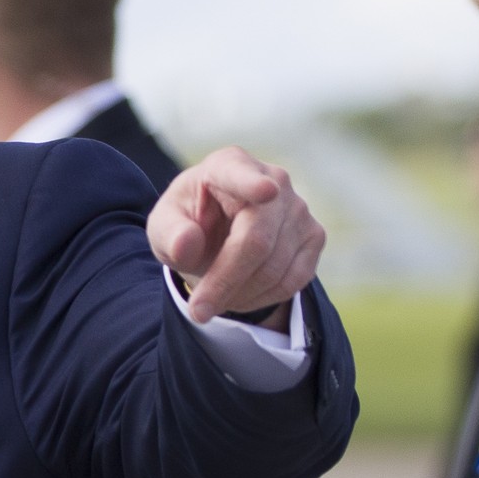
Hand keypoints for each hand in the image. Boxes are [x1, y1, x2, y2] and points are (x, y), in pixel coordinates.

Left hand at [146, 146, 323, 328]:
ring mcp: (299, 208)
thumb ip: (169, 233)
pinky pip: (294, 280)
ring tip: (212, 299)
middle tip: (197, 312)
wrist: (216, 232)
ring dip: (239, 294)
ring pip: (275, 267)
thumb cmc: (187, 223)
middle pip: (256, 241)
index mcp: (228, 165)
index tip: (266, 191)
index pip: (241, 176)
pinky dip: (262, 298)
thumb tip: (186, 244)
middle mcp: (272, 178)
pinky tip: (238, 295)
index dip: (254, 184)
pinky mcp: (314, 235)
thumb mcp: (163, 227)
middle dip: (225, 281)